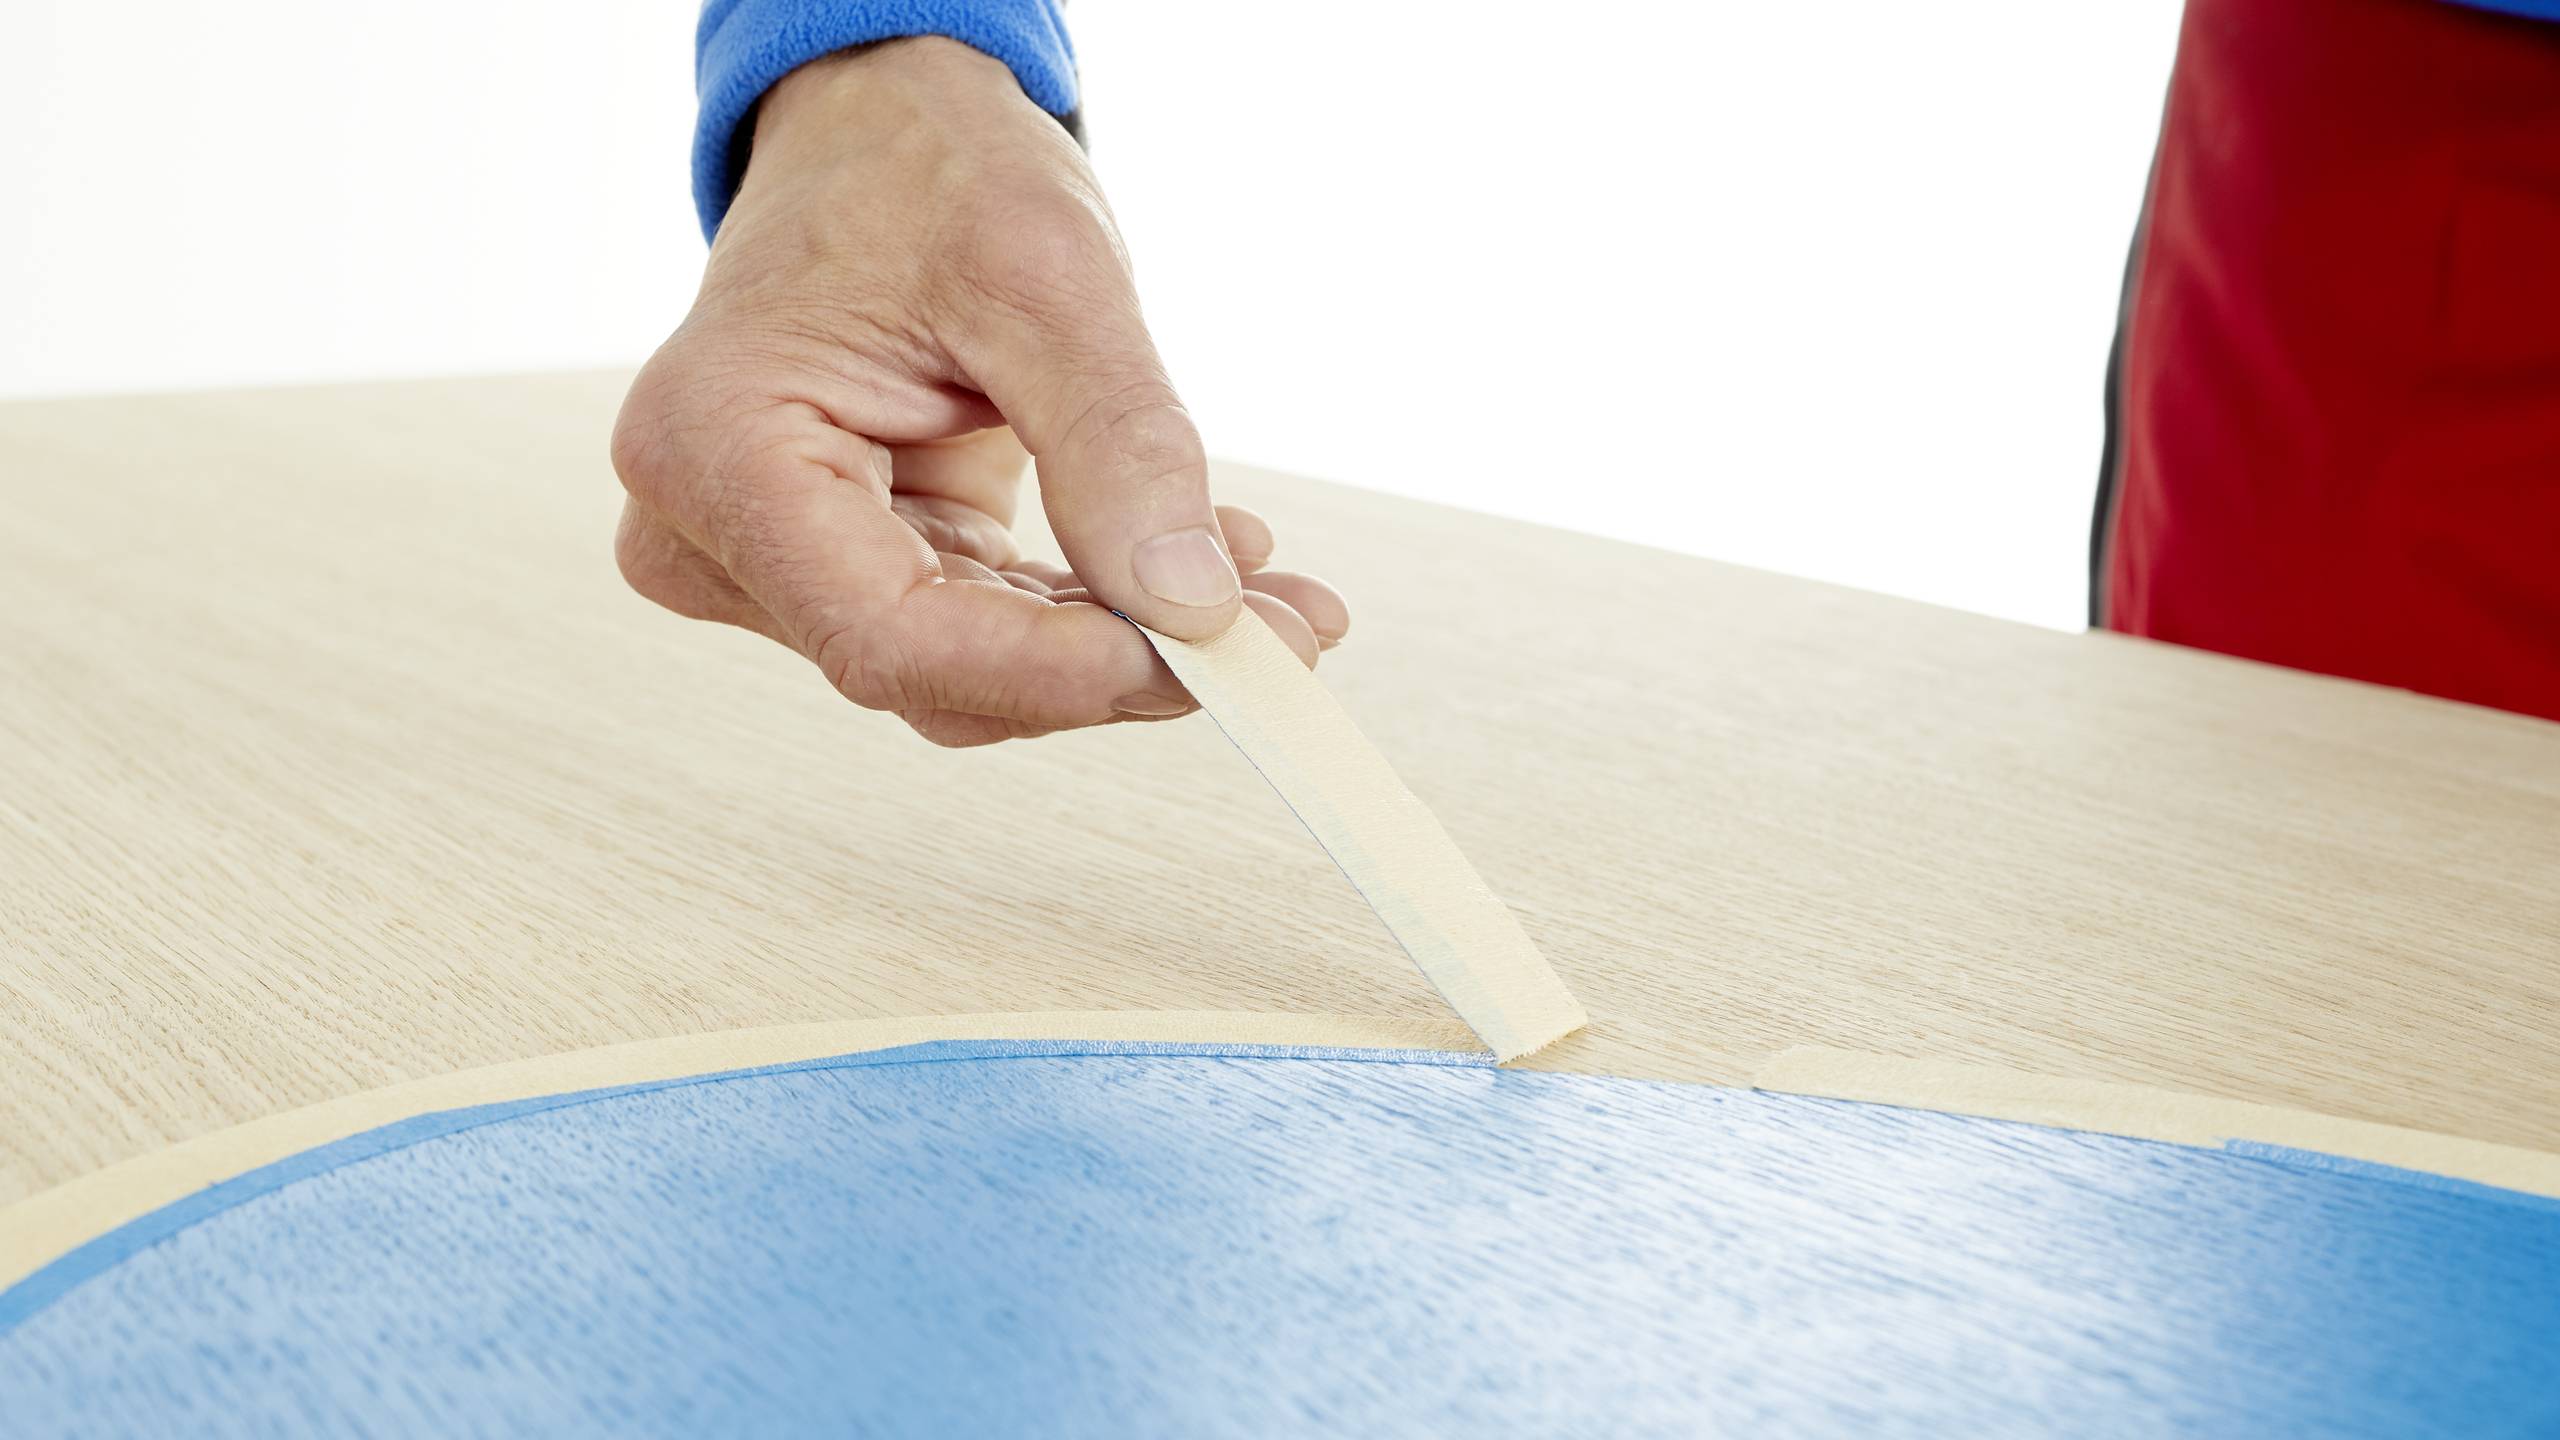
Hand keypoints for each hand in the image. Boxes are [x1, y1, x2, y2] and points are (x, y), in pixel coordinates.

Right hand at [610, 37, 1348, 746]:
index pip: (887, 636)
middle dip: (1121, 661)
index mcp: (718, 449)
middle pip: (935, 669)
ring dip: (1130, 644)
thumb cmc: (920, 164)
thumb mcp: (1042, 273)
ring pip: (974, 670)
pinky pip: (987, 628)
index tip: (1198, 653)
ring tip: (1273, 604)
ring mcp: (781, 559)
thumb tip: (1189, 603)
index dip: (1050, 672)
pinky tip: (1203, 577)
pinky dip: (1100, 613)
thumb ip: (1115, 443)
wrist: (880, 127)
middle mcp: (719, 529)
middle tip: (1281, 636)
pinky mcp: (855, 563)